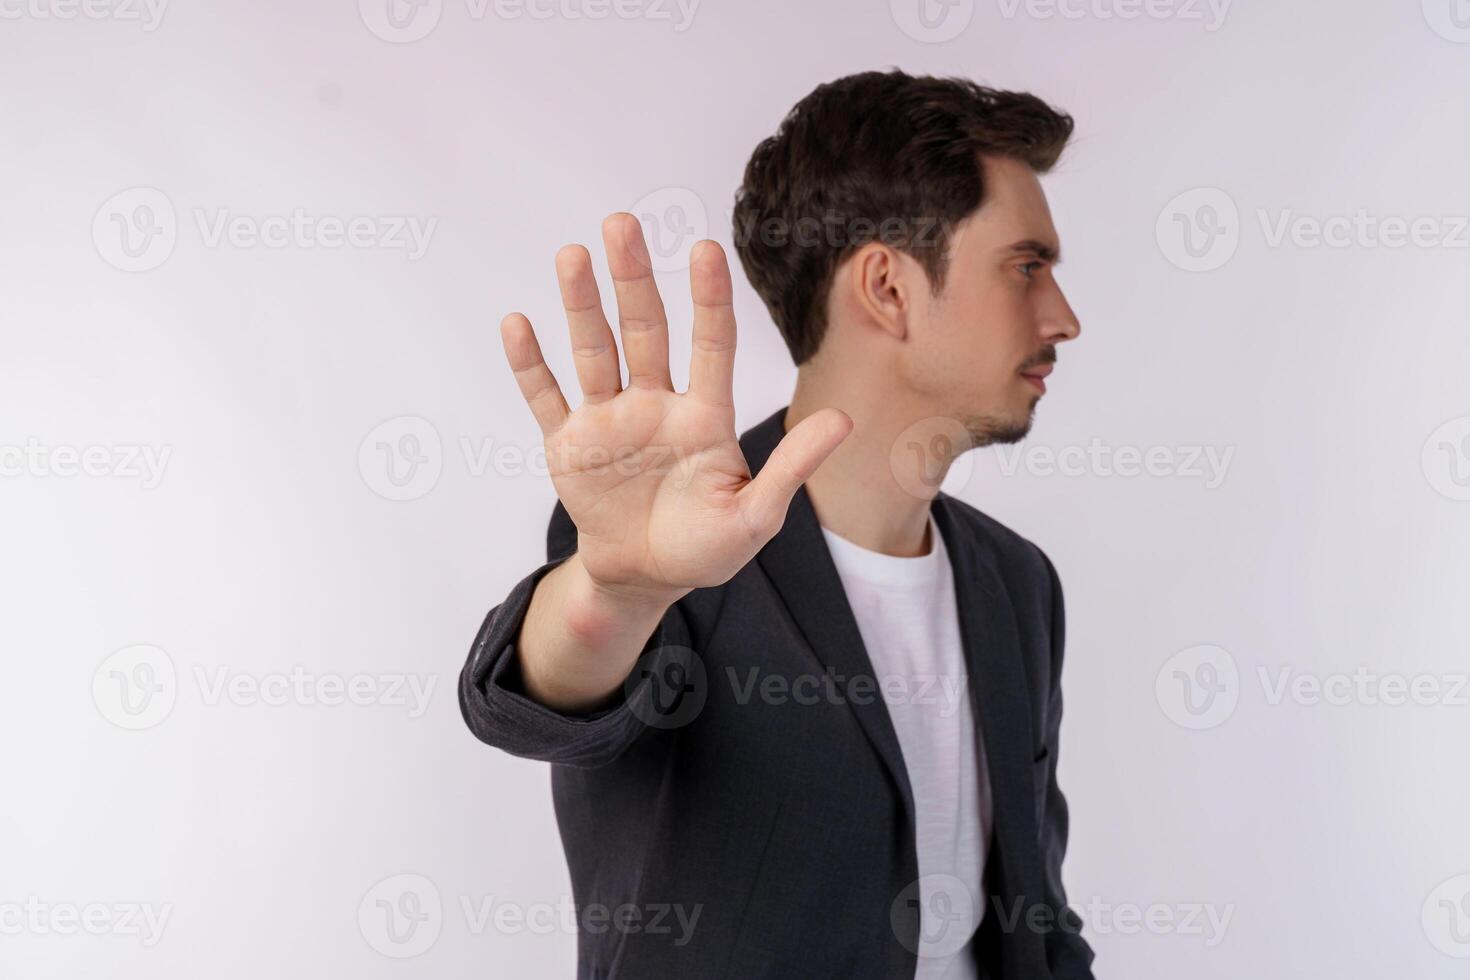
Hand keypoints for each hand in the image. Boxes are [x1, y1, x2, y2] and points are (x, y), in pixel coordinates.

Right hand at [500, 213, 850, 605]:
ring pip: (594, 351)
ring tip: (572, 256)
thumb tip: (844, 420)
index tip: (706, 250)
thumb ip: (793, 466)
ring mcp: (609, 419)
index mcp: (705, 416)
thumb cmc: (706, 547)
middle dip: (634, 278)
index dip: (709, 299)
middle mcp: (656, 404)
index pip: (711, 344)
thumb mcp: (756, 515)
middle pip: (645, 330)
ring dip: (581, 305)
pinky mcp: (569, 444)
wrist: (645, 579)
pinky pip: (546, 397)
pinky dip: (530, 364)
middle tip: (622, 223)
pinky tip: (517, 324)